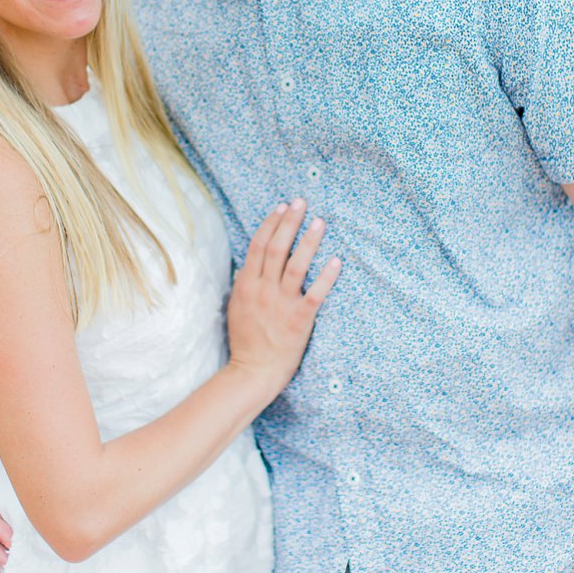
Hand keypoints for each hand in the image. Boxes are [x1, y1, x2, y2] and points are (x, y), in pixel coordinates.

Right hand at [224, 200, 340, 397]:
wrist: (254, 370)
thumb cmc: (246, 340)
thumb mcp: (237, 306)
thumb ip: (244, 283)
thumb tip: (250, 263)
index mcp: (246, 285)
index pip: (258, 245)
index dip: (270, 223)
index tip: (281, 207)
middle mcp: (263, 290)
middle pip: (276, 248)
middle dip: (289, 222)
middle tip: (301, 202)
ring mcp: (282, 304)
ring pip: (296, 265)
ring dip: (308, 241)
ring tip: (319, 222)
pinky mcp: (300, 318)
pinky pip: (316, 293)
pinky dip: (326, 276)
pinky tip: (336, 261)